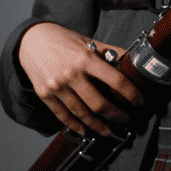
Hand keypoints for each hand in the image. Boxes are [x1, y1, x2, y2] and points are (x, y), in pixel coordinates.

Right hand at [16, 22, 143, 135]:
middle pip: (98, 103)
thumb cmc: (63, 40)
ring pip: (81, 113)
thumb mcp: (89, 42)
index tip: (139, 101)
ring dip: (96, 125)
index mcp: (86, 59)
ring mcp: (57, 86)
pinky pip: (61, 114)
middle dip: (116, 115)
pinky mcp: (44, 94)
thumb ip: (110, 52)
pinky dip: (74, 125)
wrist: (31, 40)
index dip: (132, 94)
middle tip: (125, 120)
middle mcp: (71, 74)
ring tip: (107, 131)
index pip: (116, 81)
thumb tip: (132, 60)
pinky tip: (84, 130)